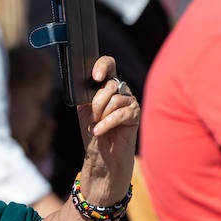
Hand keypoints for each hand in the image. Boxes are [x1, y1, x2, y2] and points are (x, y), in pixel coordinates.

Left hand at [77, 56, 139, 201]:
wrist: (102, 156)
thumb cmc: (93, 132)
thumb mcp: (84, 110)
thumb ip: (86, 94)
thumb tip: (86, 84)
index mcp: (106, 85)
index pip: (108, 64)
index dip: (103, 66)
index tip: (95, 77)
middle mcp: (120, 90)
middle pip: (110, 85)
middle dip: (96, 102)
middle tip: (92, 117)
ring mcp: (129, 101)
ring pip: (115, 99)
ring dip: (102, 114)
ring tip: (96, 126)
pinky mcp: (135, 114)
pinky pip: (121, 113)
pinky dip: (107, 123)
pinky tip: (99, 131)